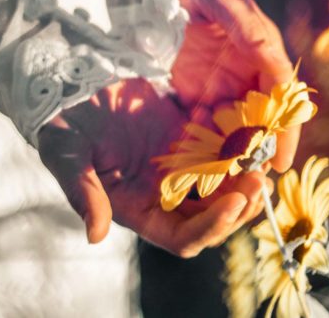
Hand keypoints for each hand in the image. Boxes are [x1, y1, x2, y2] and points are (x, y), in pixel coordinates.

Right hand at [37, 78, 270, 256]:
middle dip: (238, 207)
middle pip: (211, 219)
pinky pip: (220, 153)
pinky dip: (237, 152)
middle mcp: (163, 197)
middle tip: (259, 183)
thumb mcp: (67, 157)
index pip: (182, 237)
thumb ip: (83, 193)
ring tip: (263, 164)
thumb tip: (95, 235)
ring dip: (245, 183)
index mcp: (138, 210)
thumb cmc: (65, 128)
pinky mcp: (186, 142)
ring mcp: (178, 170)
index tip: (234, 204)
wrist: (72, 90)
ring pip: (222, 189)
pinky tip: (252, 138)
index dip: (210, 227)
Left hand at [172, 0, 298, 170]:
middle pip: (261, 122)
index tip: (283, 161)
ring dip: (229, 154)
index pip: (283, 99)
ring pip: (234, 130)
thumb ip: (248, 28)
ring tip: (220, 181)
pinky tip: (191, 161)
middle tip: (250, 182)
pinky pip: (204, 125)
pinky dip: (201, 144)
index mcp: (266, 56)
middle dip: (258, 152)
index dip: (286, 132)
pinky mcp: (200, 95)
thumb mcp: (227, 1)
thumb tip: (271, 55)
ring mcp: (226, 89)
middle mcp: (250, 78)